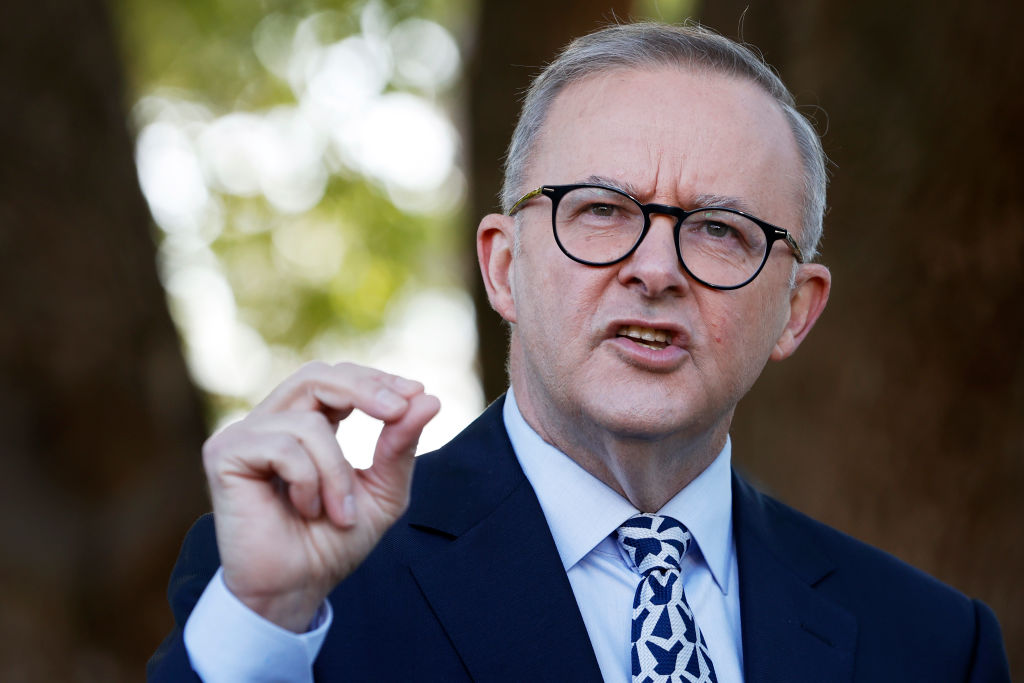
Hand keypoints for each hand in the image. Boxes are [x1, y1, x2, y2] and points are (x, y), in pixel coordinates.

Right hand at [201, 362, 439, 631]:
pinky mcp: (224, 454)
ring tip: (340, 512)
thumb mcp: (383, 492)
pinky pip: (284, 447)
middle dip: (364, 389)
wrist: (296, 589)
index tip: (416, 393)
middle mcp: (272, 422)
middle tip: (397, 411)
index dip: (376, 380)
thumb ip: (400, 446)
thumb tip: (429, 399)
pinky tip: (305, 510)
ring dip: (337, 470)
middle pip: (317, 376)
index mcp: (307, 423)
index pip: (339, 380)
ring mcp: (245, 435)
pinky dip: (308, 481)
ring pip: (309, 421)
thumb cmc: (333, 542)